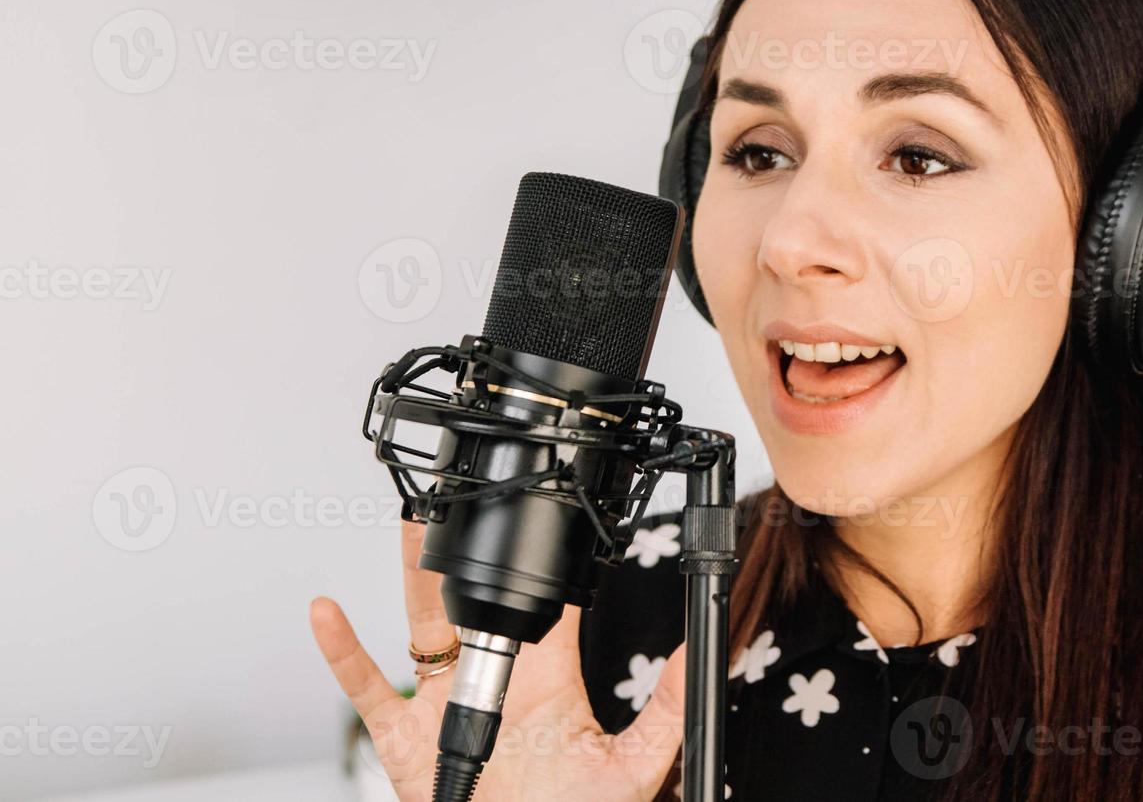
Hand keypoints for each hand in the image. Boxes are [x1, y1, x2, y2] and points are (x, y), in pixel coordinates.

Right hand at [310, 519, 686, 801]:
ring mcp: (446, 703)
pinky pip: (364, 686)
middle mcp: (495, 680)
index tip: (543, 516)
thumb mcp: (630, 767)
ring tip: (408, 521)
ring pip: (421, 624)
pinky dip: (342, 650)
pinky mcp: (405, 735)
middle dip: (468, 548)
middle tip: (466, 497)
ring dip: (410, 575)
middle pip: (476, 596)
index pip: (544, 603)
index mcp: (547, 680)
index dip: (542, 562)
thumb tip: (693, 655)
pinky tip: (328, 611)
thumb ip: (666, 710)